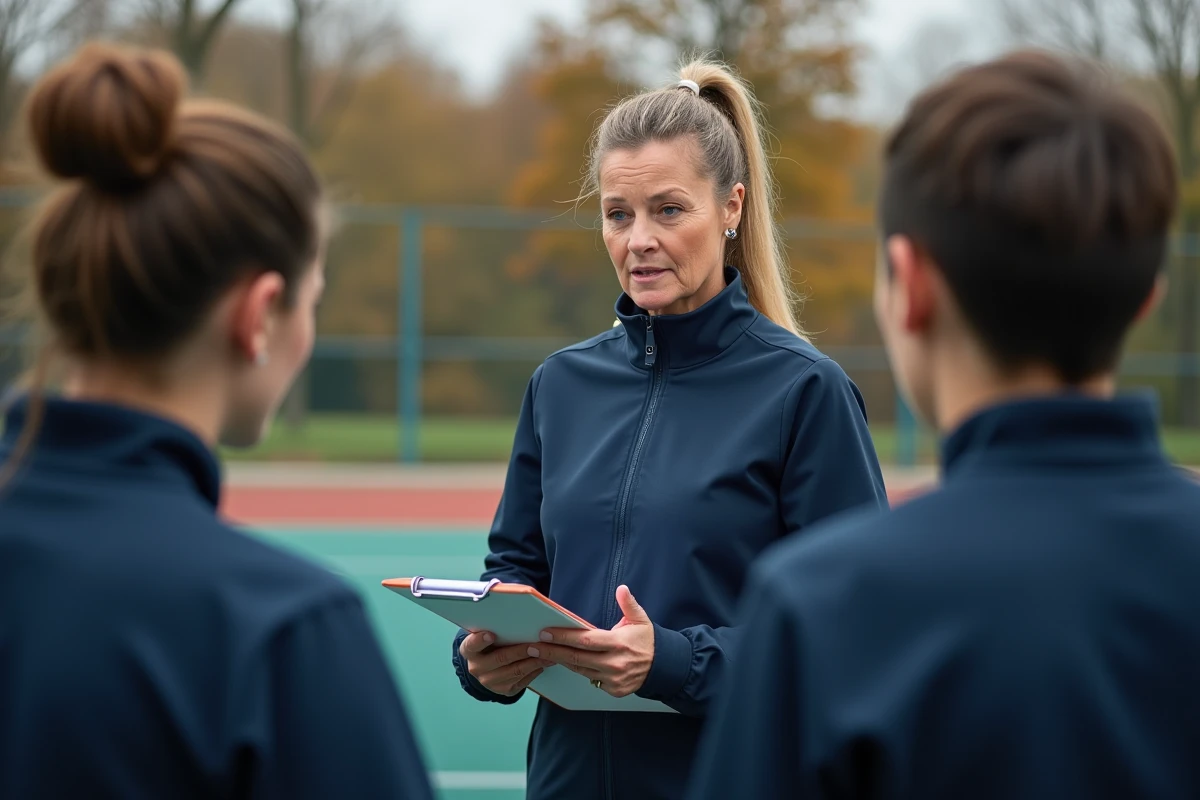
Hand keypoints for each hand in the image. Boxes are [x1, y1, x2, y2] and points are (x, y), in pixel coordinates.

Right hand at [459, 630, 552, 696]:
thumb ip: (495, 627)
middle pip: (500, 659)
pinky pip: (521, 681)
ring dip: (533, 662)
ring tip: (547, 654)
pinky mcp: (503, 691)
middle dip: (520, 651)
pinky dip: (534, 671)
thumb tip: (517, 612)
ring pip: (515, 672)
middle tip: (536, 645)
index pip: (472, 645)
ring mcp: (489, 682)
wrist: (488, 666)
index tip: (491, 634)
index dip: (480, 640)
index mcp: (469, 651)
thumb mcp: (487, 634)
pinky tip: (543, 664)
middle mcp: (476, 668)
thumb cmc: (492, 643)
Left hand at [532, 585, 654, 697]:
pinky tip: (565, 663)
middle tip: (533, 647)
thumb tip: (622, 588)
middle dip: (552, 652)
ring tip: (541, 654)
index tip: (545, 633)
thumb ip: (629, 604)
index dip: (563, 636)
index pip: (585, 640)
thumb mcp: (641, 620)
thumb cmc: (648, 640)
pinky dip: (579, 671)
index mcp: (618, 643)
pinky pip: (591, 679)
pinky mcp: (614, 690)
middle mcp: (614, 663)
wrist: (664, 667)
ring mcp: (613, 679)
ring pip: (580, 670)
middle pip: (576, 658)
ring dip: (560, 661)